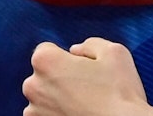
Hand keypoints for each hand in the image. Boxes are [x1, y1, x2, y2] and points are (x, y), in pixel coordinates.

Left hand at [24, 38, 152, 115]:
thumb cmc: (119, 94)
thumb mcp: (114, 52)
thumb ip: (89, 44)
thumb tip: (76, 51)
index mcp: (45, 61)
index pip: (47, 50)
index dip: (67, 57)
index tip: (82, 68)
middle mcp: (33, 86)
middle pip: (43, 75)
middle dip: (60, 78)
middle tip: (87, 87)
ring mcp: (34, 112)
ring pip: (44, 98)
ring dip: (58, 99)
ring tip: (85, 105)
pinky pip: (47, 115)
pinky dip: (59, 114)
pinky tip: (79, 115)